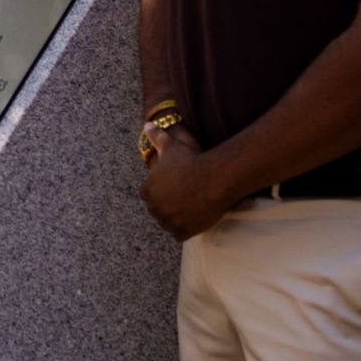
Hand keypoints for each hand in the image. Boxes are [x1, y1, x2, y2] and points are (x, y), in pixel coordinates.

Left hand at [139, 126, 232, 240]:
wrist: (213, 179)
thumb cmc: (190, 161)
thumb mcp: (171, 146)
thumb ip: (157, 137)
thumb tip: (148, 125)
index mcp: (147, 190)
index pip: (150, 196)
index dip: (162, 193)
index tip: (175, 189)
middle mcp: (154, 208)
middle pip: (158, 211)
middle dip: (168, 207)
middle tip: (185, 201)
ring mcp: (167, 221)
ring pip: (168, 224)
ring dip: (176, 220)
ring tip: (190, 211)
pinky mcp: (181, 232)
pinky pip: (179, 235)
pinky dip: (185, 230)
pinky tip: (194, 222)